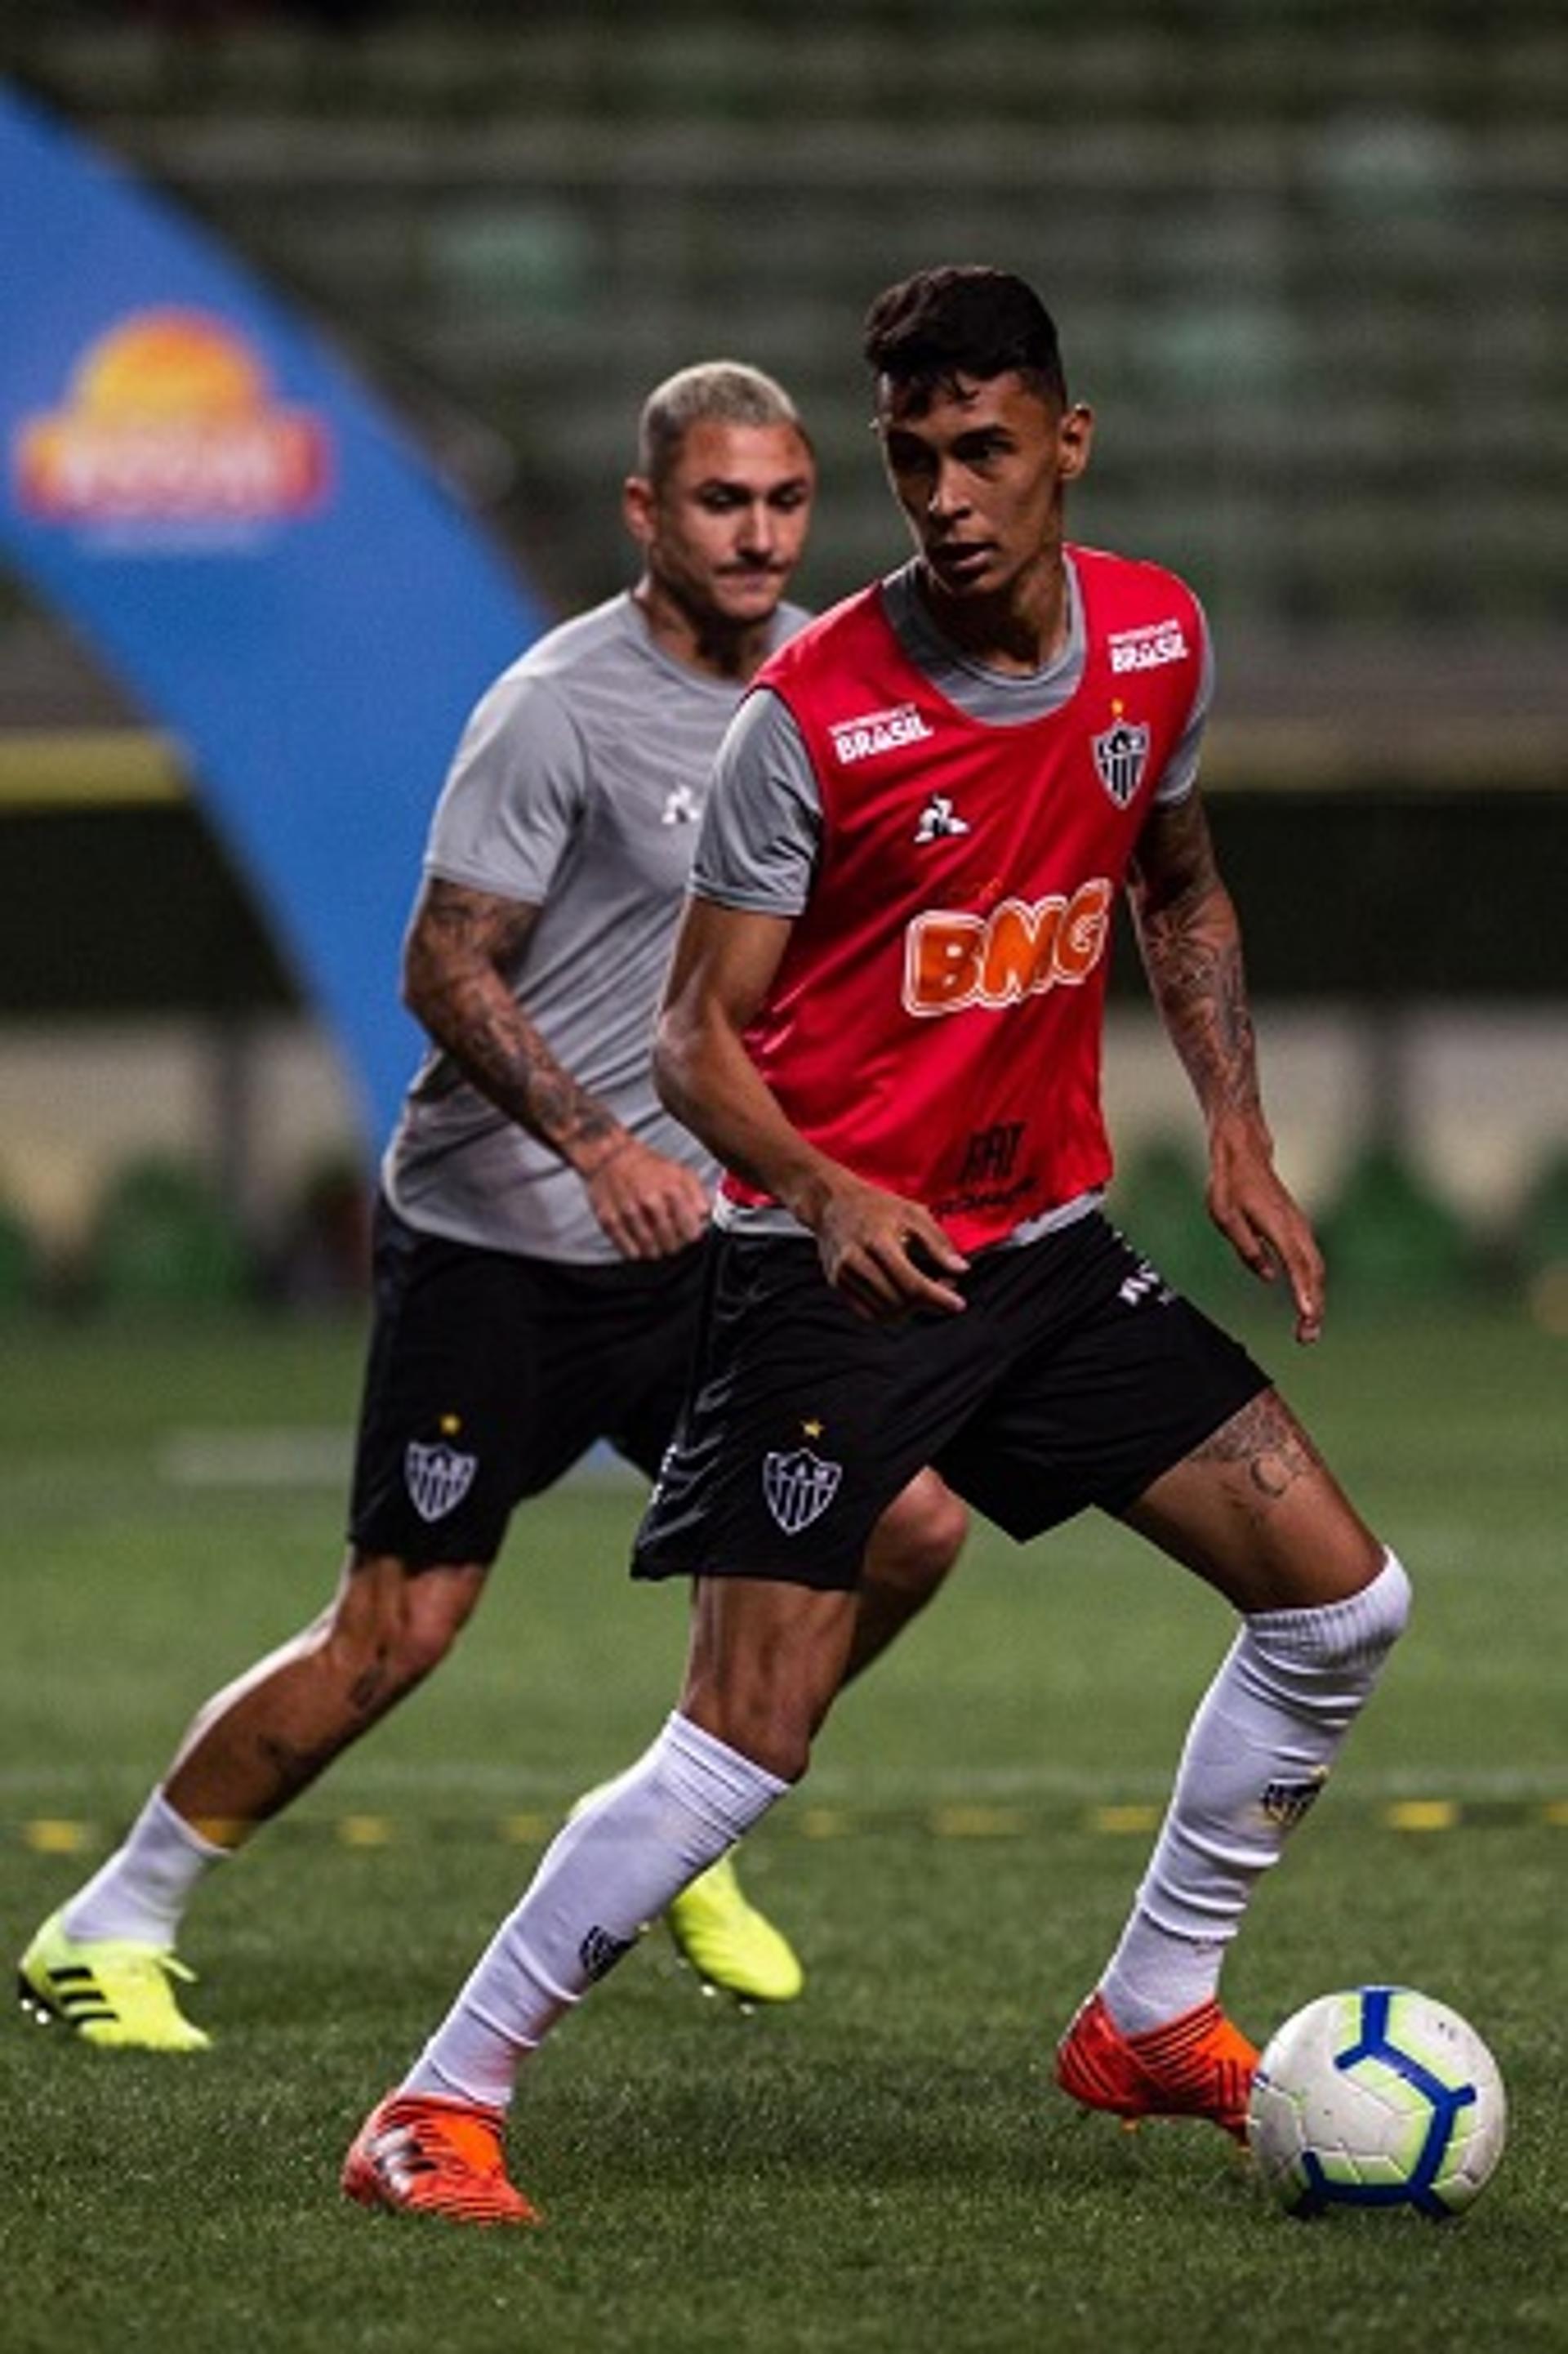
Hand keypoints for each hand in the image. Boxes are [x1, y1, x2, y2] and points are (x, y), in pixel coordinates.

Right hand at [582, 1138, 710, 1259]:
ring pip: (650, 1248)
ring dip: (656, 1251)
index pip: (690, 1231)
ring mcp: (628, 1212)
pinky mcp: (608, 1219)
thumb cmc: (648, 1166)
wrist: (610, 1156)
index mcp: (671, 1190)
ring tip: (657, 1246)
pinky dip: (635, 1252)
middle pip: (671, 1243)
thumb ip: (698, 1195)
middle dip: (674, 1246)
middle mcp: (649, 1201)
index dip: (691, 1237)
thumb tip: (705, 1216)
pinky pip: (626, 1248)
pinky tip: (639, 1247)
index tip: (688, 1236)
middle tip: (672, 1242)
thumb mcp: (680, 1172)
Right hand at [813, 1178, 968, 1322]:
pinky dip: (890, 1313)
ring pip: (885, 1312)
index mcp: (878, 1241)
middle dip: (928, 1302)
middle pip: (900, 1301)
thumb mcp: (912, 1214)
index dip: (938, 1298)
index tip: (959, 1304)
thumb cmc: (876, 1206)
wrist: (831, 1203)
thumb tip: (961, 1270)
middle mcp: (856, 1261)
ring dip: (910, 1309)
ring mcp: (843, 1275)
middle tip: (943, 1286)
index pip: (912, 1283)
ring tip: (922, 1291)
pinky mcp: (837, 1284)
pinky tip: (901, 1297)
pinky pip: (868, 1314)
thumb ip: (938, 1243)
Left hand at [1207, 1114, 1323, 1343]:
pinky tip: (1306, 1304)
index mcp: (1279, 1226)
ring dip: (1315, 1300)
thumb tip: (1268, 1277)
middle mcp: (1297, 1228)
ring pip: (1316, 1269)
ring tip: (1307, 1330)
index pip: (1297, 1264)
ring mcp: (1301, 1228)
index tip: (1307, 1316)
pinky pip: (1310, 1262)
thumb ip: (1247, 1248)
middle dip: (1314, 1307)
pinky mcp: (1298, 1229)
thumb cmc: (1231, 1185)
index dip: (1303, 1292)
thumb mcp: (1225, 1217)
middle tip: (1306, 1338)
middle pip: (1314, 1273)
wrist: (1245, 1154)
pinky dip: (1312, 1285)